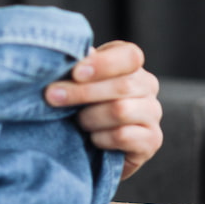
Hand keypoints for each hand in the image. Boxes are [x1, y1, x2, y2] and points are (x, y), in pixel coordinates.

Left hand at [45, 41, 161, 178]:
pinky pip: (123, 136)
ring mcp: (152, 113)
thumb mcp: (76, 82)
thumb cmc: (80, 105)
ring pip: (120, 110)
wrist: (90, 148)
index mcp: (130, 64)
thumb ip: (79, 68)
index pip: (129, 56)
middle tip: (52, 96)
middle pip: (122, 85)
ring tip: (77, 122)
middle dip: (82, 92)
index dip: (102, 64)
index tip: (75, 73)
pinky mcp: (151, 140)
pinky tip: (92, 139)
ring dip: (89, 117)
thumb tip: (77, 55)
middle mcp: (147, 85)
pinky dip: (100, 138)